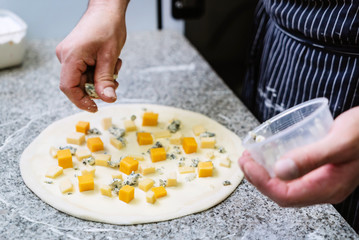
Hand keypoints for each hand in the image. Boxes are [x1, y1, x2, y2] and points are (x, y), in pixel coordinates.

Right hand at [56, 0, 128, 111]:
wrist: (107, 9)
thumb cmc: (107, 26)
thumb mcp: (110, 56)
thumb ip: (106, 80)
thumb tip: (108, 99)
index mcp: (70, 57)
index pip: (69, 88)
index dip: (81, 101)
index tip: (95, 108)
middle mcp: (66, 57)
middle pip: (78, 84)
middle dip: (97, 87)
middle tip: (114, 84)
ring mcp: (70, 55)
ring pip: (85, 78)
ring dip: (102, 78)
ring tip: (115, 66)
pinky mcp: (76, 54)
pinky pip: (86, 71)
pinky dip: (100, 71)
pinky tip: (110, 63)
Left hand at [238, 107, 358, 206]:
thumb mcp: (340, 140)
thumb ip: (311, 157)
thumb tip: (280, 170)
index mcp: (329, 187)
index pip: (286, 195)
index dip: (262, 182)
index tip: (248, 163)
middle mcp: (325, 189)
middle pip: (283, 194)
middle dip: (258, 179)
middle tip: (244, 160)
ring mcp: (323, 182)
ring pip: (287, 186)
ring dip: (265, 175)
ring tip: (251, 158)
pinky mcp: (321, 172)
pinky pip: (293, 178)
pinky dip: (276, 169)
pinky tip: (269, 156)